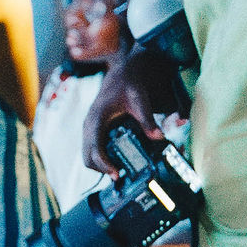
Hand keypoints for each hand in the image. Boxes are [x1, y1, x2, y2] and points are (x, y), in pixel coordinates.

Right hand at [84, 46, 178, 170]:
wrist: (121, 70)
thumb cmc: (128, 83)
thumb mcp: (140, 99)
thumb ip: (148, 118)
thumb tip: (159, 137)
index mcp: (97, 118)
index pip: (94, 150)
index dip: (104, 165)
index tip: (117, 174)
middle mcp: (89, 125)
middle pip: (87, 157)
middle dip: (101, 169)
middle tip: (121, 176)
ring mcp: (89, 127)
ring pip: (88, 155)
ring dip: (100, 166)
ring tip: (120, 171)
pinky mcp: (94, 128)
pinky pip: (92, 149)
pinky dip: (100, 158)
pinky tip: (116, 161)